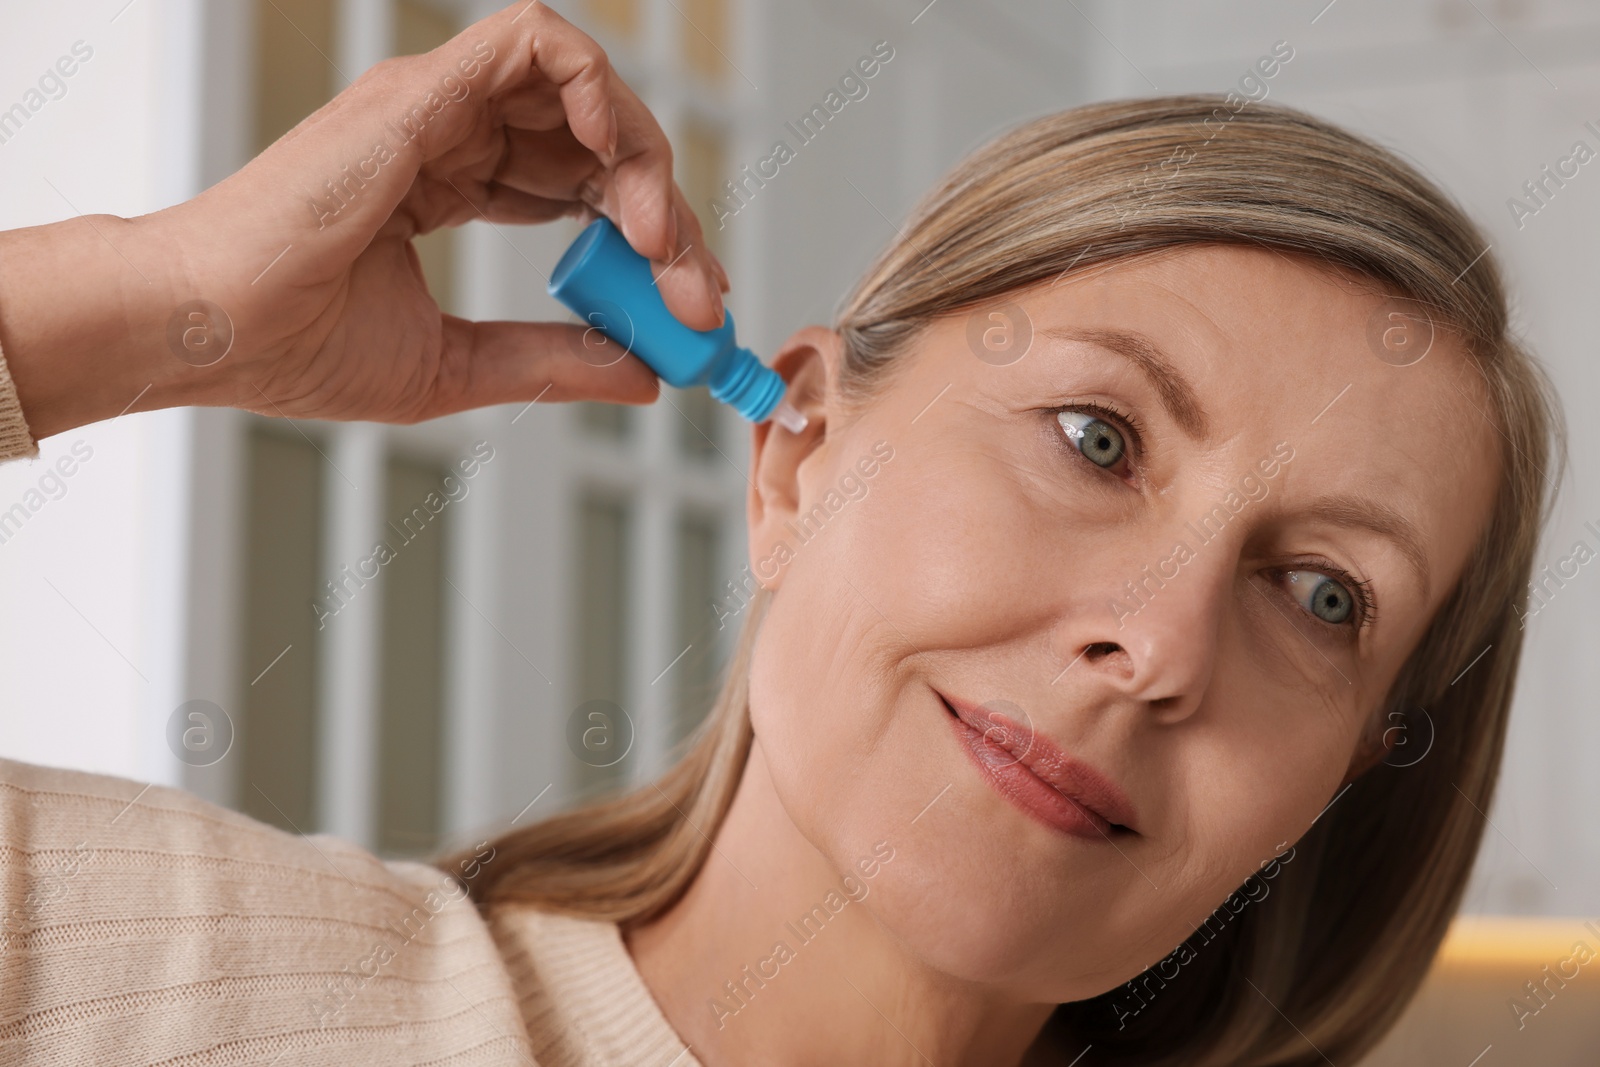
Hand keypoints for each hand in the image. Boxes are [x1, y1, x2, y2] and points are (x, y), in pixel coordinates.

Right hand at [0, 0, 728, 438]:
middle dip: (664, 211)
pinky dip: (596, 90)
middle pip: (594, 141)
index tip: (690, 304)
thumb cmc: (301, 348)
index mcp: (447, 183)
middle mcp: (449, 135)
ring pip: (582, 92)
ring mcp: (437, 107)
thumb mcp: (459, 366)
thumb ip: (553, 360)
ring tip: (659, 242)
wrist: (218, 332)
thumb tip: (645, 372)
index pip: (577, 187)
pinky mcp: (424, 91)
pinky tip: (619, 168)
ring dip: (642, 162)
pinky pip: (538, 43)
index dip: (646, 236)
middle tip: (696, 289)